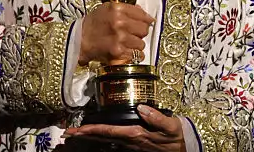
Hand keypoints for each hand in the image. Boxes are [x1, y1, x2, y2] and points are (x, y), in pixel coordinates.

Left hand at [66, 105, 184, 151]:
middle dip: (84, 136)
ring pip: (106, 141)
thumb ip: (156, 117)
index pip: (109, 131)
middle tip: (68, 134)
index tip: (77, 130)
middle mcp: (130, 142)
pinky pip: (114, 143)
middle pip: (102, 138)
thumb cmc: (178, 136)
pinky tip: (97, 137)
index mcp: (136, 135)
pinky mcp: (135, 145)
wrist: (186, 148)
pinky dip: (102, 139)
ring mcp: (131, 146)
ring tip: (76, 134)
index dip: (91, 130)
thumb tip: (141, 107)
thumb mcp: (171, 126)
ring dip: (91, 138)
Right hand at [79, 2, 153, 65]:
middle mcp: (120, 22)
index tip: (149, 22)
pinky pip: (137, 55)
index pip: (142, 15)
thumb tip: (143, 13)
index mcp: (117, 9)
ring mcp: (120, 38)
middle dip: (141, 32)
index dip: (147, 20)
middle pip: (144, 29)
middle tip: (134, 33)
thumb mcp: (107, 8)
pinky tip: (128, 51)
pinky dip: (134, 55)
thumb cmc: (93, 23)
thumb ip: (126, 9)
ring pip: (141, 43)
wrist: (79, 39)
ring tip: (128, 43)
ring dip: (136, 44)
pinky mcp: (118, 52)